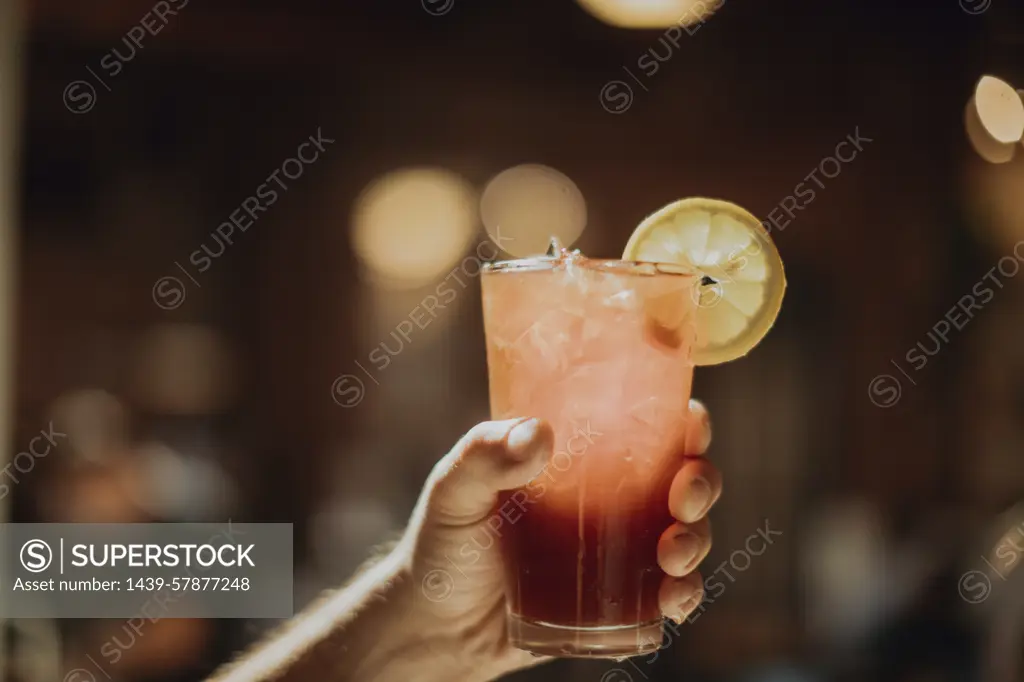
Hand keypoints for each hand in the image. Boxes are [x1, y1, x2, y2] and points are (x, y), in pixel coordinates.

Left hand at [402, 399, 719, 681]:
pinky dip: (685, 595)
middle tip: (684, 499)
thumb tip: (538, 434)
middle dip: (701, 483)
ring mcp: (618, 550)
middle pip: (682, 476)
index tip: (692, 424)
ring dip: (697, 541)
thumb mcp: (454, 491)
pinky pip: (669, 593)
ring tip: (673, 557)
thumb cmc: (444, 544)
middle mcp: (611, 497)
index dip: (683, 419)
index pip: (645, 425)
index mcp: (581, 457)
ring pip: (687, 533)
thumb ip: (483, 456)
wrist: (436, 628)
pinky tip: (672, 601)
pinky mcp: (619, 600)